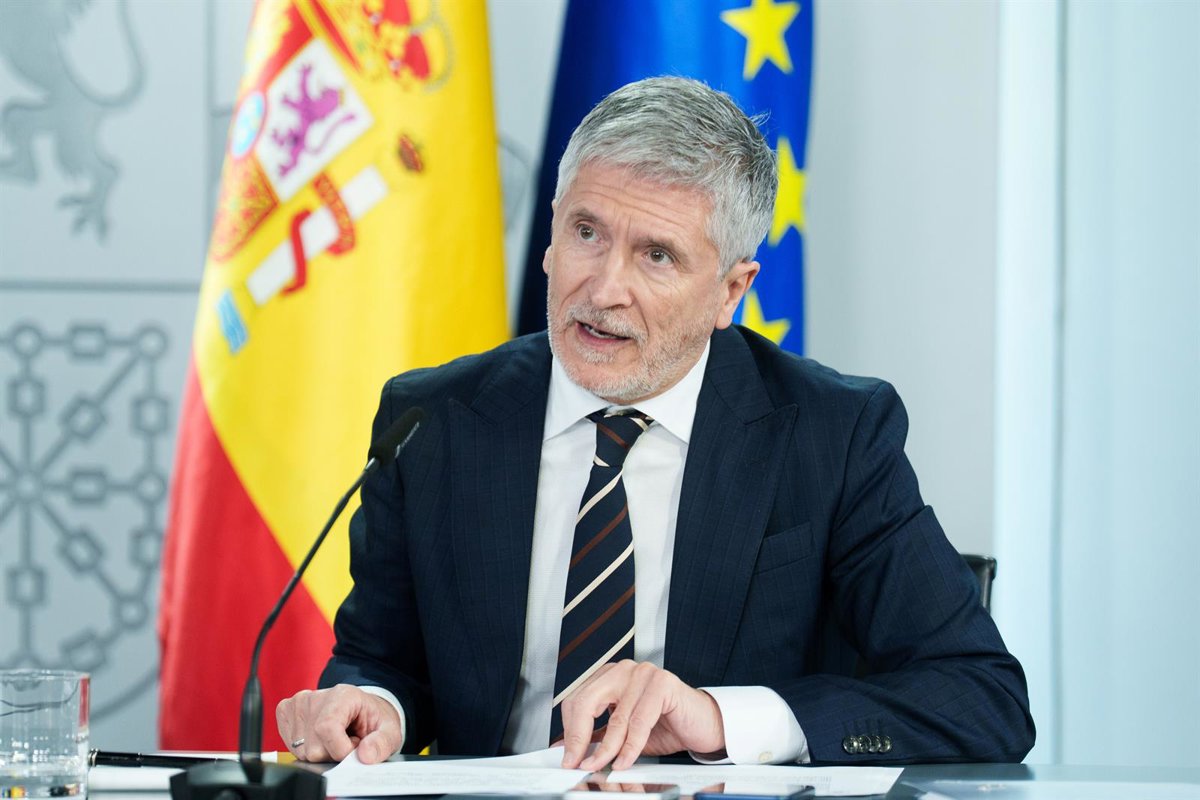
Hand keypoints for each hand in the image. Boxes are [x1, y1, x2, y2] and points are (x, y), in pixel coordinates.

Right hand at [275, 684, 402, 762]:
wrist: (362, 707)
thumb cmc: (373, 719)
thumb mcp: (389, 731)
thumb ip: (382, 743)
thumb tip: (365, 755)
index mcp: (342, 695)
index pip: (327, 729)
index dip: (341, 749)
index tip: (354, 748)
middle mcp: (315, 696)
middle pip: (314, 747)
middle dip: (332, 753)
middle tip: (347, 741)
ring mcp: (298, 703)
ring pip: (302, 751)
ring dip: (321, 752)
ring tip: (336, 738)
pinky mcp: (286, 711)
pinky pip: (291, 746)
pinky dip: (307, 748)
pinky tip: (320, 737)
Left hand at [559, 661, 725, 770]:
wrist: (702, 725)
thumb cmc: (666, 725)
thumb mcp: (623, 734)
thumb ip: (597, 737)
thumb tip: (569, 751)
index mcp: (609, 676)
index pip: (576, 699)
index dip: (569, 731)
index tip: (567, 757)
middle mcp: (624, 670)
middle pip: (587, 702)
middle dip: (579, 738)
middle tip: (577, 763)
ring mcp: (643, 673)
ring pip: (616, 717)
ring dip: (607, 749)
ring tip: (602, 766)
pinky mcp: (663, 683)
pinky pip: (640, 721)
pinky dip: (630, 747)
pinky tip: (624, 761)